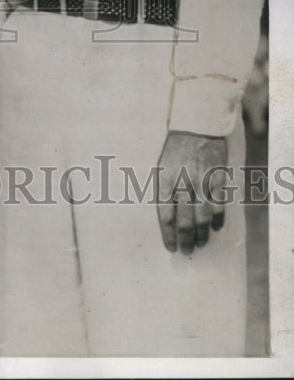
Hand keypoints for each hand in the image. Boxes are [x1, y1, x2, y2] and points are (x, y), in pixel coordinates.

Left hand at [157, 130, 227, 254]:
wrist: (196, 128)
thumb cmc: (175, 149)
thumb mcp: (162, 167)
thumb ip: (164, 190)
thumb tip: (167, 217)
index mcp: (165, 181)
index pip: (165, 216)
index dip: (168, 235)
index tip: (171, 248)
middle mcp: (183, 184)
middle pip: (184, 221)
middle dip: (185, 240)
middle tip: (186, 251)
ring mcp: (201, 183)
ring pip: (202, 218)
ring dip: (201, 234)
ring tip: (200, 244)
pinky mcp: (217, 180)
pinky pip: (218, 205)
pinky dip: (217, 220)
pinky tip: (215, 228)